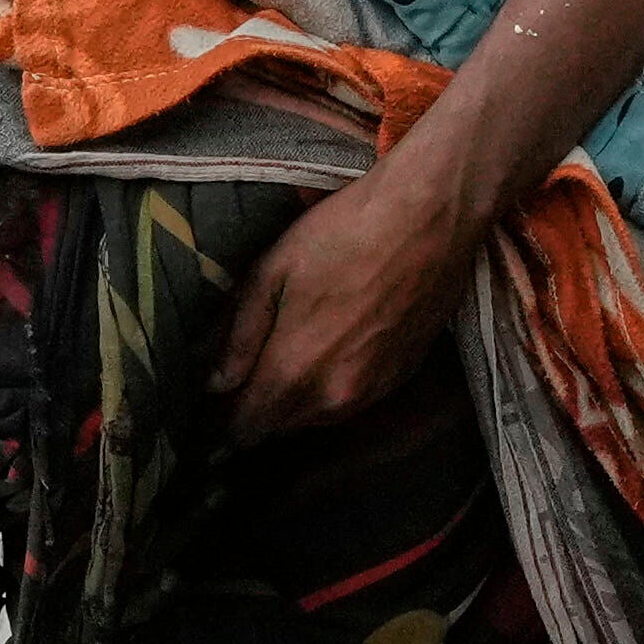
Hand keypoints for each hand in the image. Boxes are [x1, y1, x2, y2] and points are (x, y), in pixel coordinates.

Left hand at [217, 143, 487, 436]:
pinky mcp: (404, 375)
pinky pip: (355, 401)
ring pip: (320, 417)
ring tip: (283, 366)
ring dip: (296, 403)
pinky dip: (333, 389)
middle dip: (258, 411)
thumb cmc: (344, 233)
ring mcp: (375, 390)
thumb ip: (241, 335)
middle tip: (242, 381)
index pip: (247, 425)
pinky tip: (329, 354)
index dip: (224, 421)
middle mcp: (336, 395)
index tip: (212, 407)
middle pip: (282, 427)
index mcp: (295, 371)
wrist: (430, 216)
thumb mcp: (271, 271)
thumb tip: (217, 382)